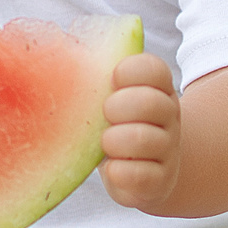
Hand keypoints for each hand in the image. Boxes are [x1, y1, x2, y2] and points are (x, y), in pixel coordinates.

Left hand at [99, 54, 180, 211]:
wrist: (149, 171)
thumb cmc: (119, 126)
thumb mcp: (114, 98)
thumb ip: (98, 76)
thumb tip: (57, 45)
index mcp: (158, 88)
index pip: (154, 69)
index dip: (128, 72)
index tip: (112, 81)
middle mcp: (169, 116)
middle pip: (149, 102)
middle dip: (116, 108)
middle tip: (105, 115)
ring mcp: (168, 149)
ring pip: (143, 139)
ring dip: (114, 140)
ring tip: (105, 143)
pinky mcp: (160, 181)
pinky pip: (138, 176)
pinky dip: (117, 172)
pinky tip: (112, 168)